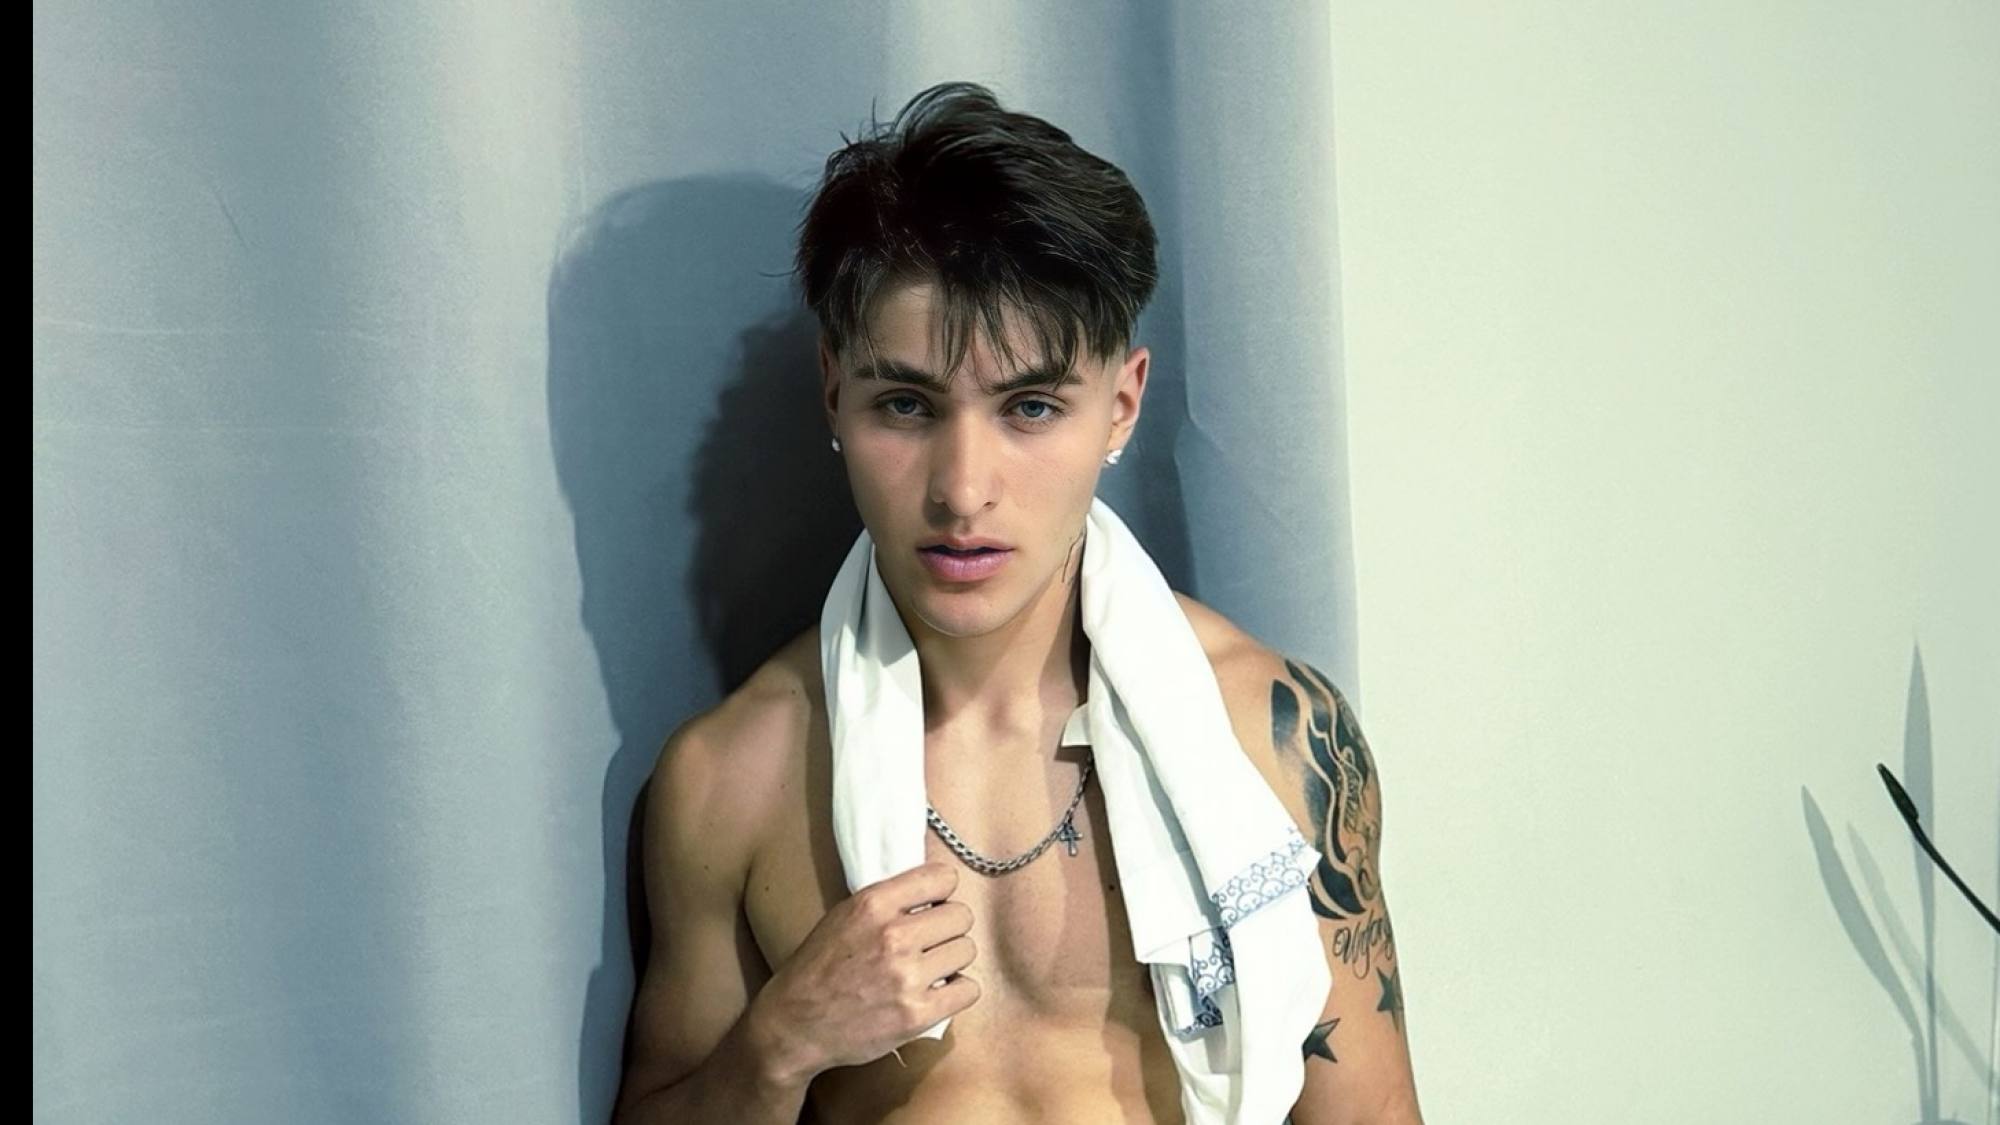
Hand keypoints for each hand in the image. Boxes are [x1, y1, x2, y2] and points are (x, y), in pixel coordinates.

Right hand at [749, 861, 979, 1077]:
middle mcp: (893, 936)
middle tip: (932, 941)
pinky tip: (938, 991)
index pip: (942, 878)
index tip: (934, 905)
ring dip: (953, 959)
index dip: (942, 892)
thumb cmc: (819, 968)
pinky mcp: (917, 1014)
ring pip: (967, 951)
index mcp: (873, 904)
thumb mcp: (844, 915)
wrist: (795, 1024)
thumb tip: (935, 890)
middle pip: (961, 916)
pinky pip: (969, 990)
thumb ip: (888, 901)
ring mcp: (907, 977)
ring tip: (931, 968)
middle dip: (949, 928)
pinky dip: (958, 991)